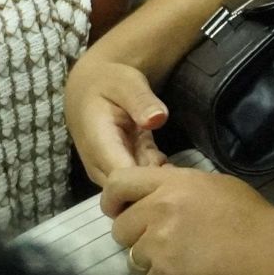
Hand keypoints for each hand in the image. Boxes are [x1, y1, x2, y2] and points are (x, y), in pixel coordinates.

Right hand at [66, 51, 173, 187]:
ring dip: (157, 182)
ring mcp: (107, 169)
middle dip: (156, 187)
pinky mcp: (118, 168)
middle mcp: (99, 165)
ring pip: (133, 190)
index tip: (174, 178)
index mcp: (99, 145)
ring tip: (178, 171)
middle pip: (128, 192)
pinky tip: (168, 164)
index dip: (147, 184)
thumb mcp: (127, 84)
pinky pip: (138, 181)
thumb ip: (142, 102)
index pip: (121, 180)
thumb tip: (158, 119)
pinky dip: (155, 174)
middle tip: (183, 176)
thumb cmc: (110, 82)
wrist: (90, 86)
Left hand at [107, 165, 273, 274]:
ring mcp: (159, 247)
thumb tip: (152, 193)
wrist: (270, 249)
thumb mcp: (211, 184)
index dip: (113, 198)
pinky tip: (189, 272)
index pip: (118, 184)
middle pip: (120, 228)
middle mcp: (159, 212)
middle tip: (162, 237)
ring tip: (181, 256)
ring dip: (151, 259)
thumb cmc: (248, 213)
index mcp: (172, 184)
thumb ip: (176, 186)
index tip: (120, 208)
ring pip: (133, 257)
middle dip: (136, 234)